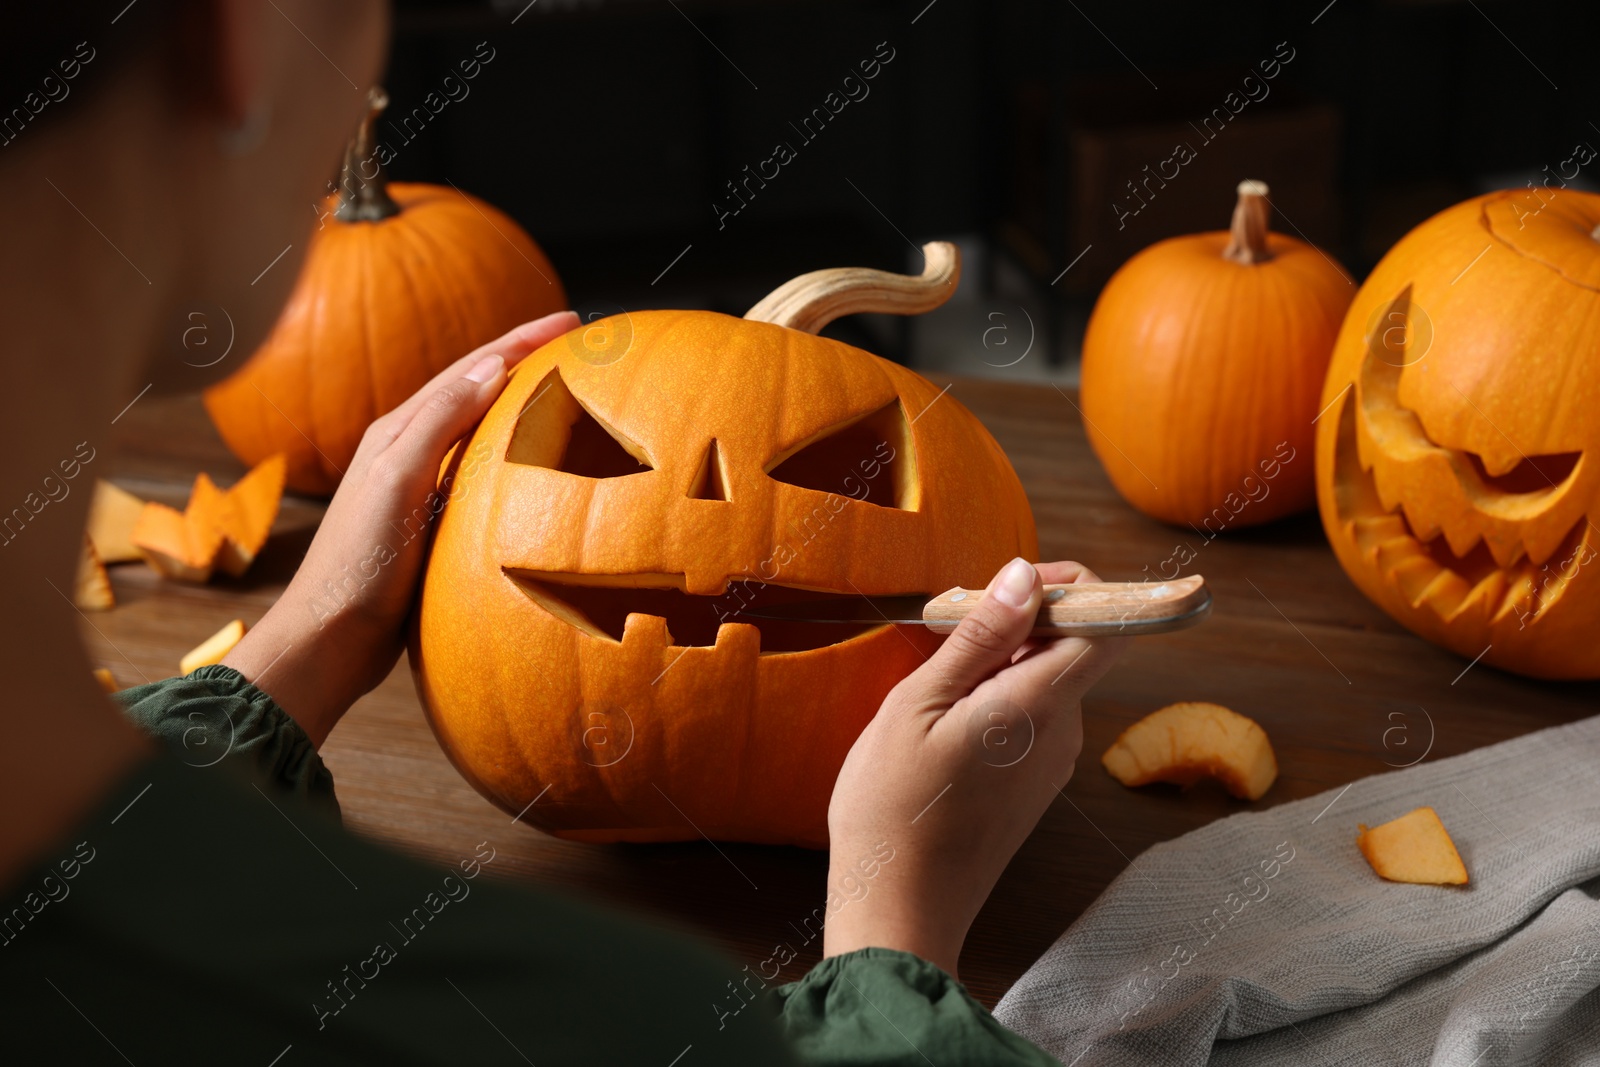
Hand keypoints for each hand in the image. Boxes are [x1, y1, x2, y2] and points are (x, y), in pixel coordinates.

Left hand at [222, 311, 579, 745]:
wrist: (329, 640)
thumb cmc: (356, 564)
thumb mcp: (396, 482)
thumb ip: (438, 423)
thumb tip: (492, 367)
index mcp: (398, 430)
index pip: (470, 369)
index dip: (521, 341)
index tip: (572, 320)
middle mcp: (410, 450)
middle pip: (477, 390)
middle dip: (528, 361)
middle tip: (581, 343)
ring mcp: (423, 488)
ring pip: (485, 432)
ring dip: (525, 405)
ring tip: (572, 392)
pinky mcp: (434, 525)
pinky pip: (487, 477)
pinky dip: (519, 458)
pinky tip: (544, 471)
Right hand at [822, 557, 1126, 977]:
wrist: (898, 908)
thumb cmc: (894, 808)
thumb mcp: (920, 704)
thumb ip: (980, 637)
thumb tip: (1024, 574)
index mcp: (1040, 705)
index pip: (1109, 624)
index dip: (1076, 584)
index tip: (1014, 581)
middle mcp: (1064, 732)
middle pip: (1075, 644)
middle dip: (1021, 616)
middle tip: (948, 624)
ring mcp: (1053, 761)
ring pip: (1049, 677)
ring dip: (1003, 656)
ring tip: (936, 676)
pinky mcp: (1035, 783)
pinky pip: (1034, 713)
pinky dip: (998, 693)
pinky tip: (945, 715)